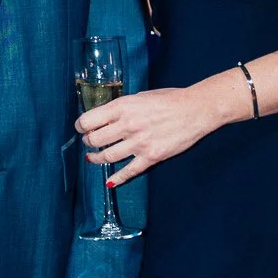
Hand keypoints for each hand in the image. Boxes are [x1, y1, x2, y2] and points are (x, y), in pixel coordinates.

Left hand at [77, 73, 243, 184]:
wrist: (196, 109)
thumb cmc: (170, 99)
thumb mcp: (141, 96)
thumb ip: (123, 108)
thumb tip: (107, 117)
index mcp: (123, 107)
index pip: (89, 120)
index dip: (81, 126)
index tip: (82, 128)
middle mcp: (128, 125)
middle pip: (95, 140)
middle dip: (88, 142)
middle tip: (89, 142)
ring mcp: (139, 143)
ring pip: (107, 157)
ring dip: (97, 159)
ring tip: (93, 158)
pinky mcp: (151, 156)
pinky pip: (128, 171)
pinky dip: (117, 178)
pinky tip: (109, 181)